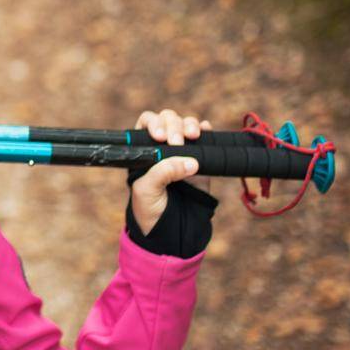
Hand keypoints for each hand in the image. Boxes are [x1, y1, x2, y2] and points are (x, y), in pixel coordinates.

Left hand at [129, 108, 211, 234]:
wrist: (171, 230)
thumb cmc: (150, 209)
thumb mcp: (147, 190)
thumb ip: (163, 172)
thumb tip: (191, 162)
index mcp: (142, 150)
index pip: (146, 124)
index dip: (153, 124)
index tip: (160, 136)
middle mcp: (161, 146)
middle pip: (168, 120)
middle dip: (173, 125)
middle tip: (177, 142)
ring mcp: (182, 151)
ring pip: (186, 125)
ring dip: (190, 125)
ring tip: (193, 136)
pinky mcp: (200, 159)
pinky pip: (205, 138)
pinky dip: (206, 130)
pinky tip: (206, 131)